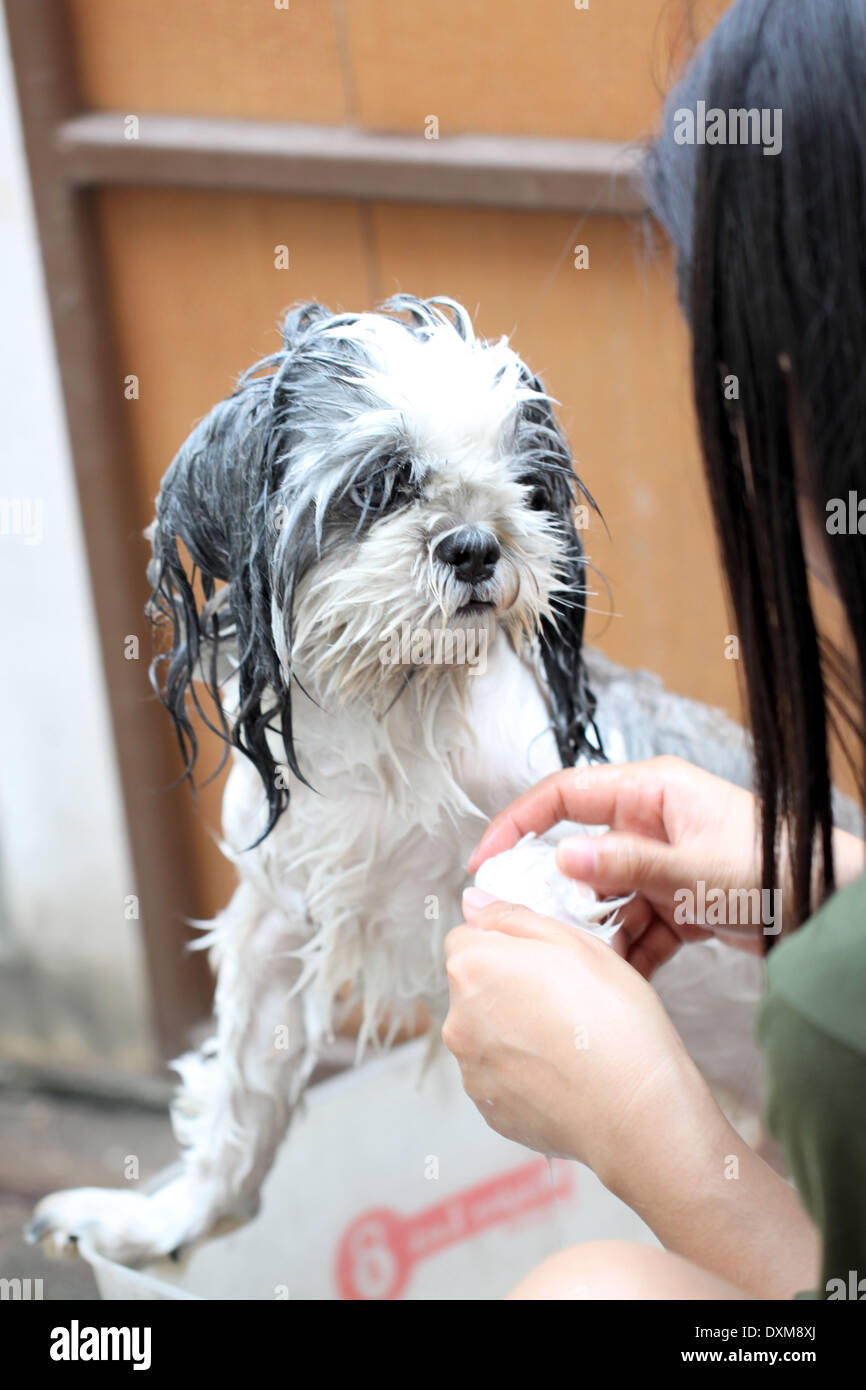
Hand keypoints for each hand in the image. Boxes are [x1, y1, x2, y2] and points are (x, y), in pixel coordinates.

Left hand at [442, 893, 725, 1196]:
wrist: (637, 1110)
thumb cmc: (613, 1020)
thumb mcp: (573, 942)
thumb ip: (512, 917)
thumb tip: (473, 903)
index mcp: (472, 968)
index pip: (466, 939)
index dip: (506, 943)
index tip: (543, 960)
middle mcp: (458, 1020)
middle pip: (474, 987)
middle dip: (508, 986)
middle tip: (566, 998)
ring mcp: (471, 1070)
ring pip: (487, 1033)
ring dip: (514, 1030)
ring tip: (570, 1040)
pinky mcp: (490, 1109)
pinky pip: (500, 1075)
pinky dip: (524, 1071)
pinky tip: (564, 1072)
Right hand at [469, 756, 769, 976]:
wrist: (832, 906)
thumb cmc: (776, 866)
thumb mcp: (695, 867)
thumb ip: (627, 864)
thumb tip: (562, 860)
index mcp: (651, 793)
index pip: (564, 796)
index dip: (518, 824)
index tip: (487, 861)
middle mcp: (653, 823)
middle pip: (580, 855)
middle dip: (558, 897)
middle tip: (530, 930)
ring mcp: (665, 865)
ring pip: (606, 900)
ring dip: (594, 935)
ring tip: (580, 966)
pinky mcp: (681, 902)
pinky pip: (637, 928)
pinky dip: (628, 954)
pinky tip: (618, 981)